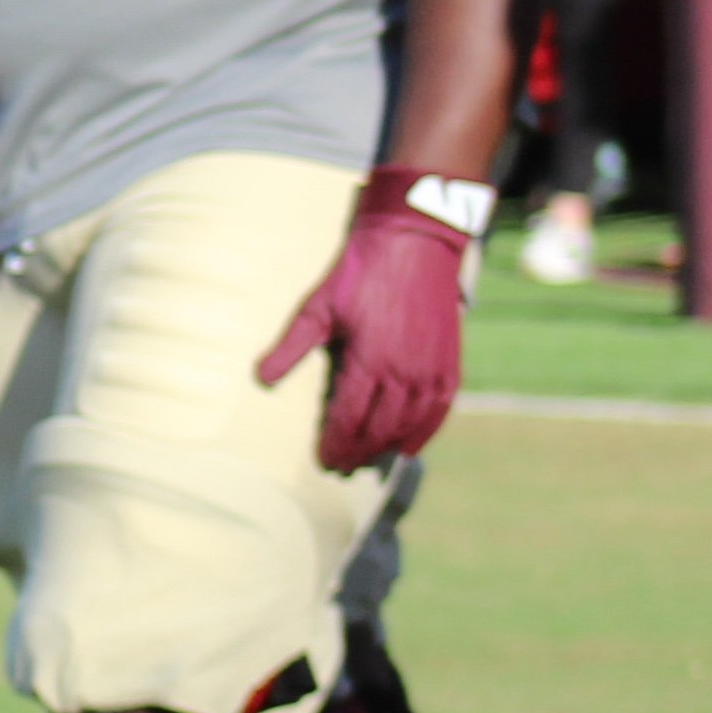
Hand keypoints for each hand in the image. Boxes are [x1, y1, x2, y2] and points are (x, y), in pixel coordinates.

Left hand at [256, 169, 482, 468]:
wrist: (413, 243)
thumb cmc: (358, 273)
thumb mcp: (315, 307)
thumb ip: (290, 348)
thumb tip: (261, 380)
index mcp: (369, 361)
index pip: (348, 419)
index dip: (335, 444)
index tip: (323, 462)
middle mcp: (404, 371)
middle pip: (378, 428)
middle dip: (357, 452)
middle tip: (340, 468)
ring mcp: (431, 369)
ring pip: (409, 424)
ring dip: (387, 447)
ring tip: (367, 462)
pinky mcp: (450, 362)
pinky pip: (440, 409)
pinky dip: (425, 433)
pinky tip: (409, 447)